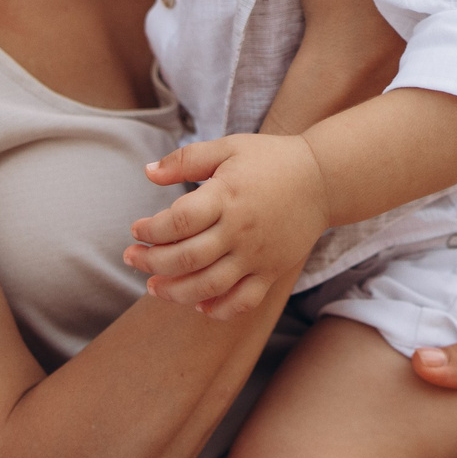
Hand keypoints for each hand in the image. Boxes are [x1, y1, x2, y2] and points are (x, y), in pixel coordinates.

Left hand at [126, 133, 328, 319]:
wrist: (324, 178)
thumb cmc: (271, 159)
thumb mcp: (228, 147)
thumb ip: (186, 159)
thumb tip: (147, 172)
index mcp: (227, 196)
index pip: (177, 222)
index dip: (149, 230)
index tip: (136, 229)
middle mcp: (240, 230)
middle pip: (186, 259)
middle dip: (150, 263)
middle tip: (132, 259)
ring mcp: (257, 255)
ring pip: (208, 287)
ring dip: (174, 292)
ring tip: (154, 287)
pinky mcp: (272, 271)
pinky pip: (242, 302)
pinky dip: (218, 310)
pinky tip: (198, 304)